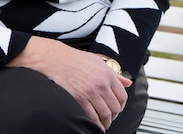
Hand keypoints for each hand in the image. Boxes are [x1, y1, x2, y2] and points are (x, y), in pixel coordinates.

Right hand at [6, 36, 131, 129]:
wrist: (55, 59)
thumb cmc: (74, 59)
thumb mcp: (98, 62)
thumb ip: (114, 74)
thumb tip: (127, 82)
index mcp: (107, 74)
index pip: (122, 96)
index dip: (121, 106)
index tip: (117, 109)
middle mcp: (101, 84)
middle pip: (115, 107)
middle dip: (113, 116)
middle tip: (109, 118)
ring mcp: (90, 92)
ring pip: (105, 114)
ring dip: (105, 122)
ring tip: (102, 123)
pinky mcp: (79, 99)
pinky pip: (92, 117)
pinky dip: (95, 123)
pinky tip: (94, 124)